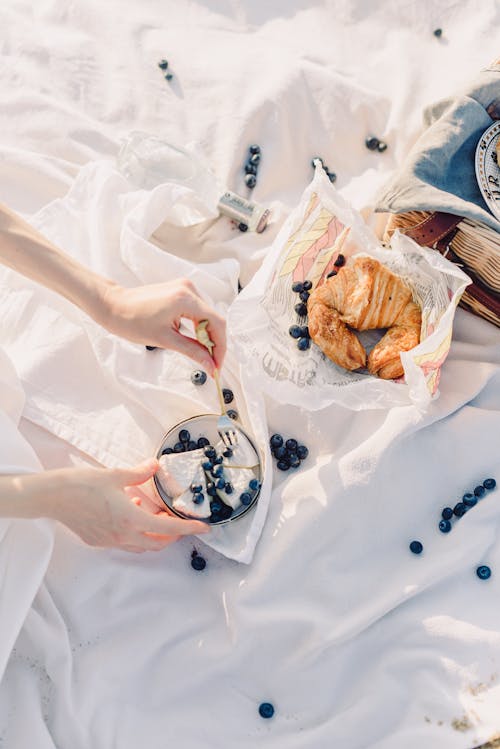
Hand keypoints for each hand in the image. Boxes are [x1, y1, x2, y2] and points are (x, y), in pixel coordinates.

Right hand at [48, 459, 208, 551]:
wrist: (51, 497)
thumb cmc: (82, 484)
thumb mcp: (115, 474)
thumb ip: (140, 473)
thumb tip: (155, 465)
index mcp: (131, 519)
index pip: (168, 529)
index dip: (188, 529)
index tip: (204, 528)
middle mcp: (122, 535)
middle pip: (156, 543)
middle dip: (171, 535)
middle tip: (176, 519)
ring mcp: (109, 541)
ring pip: (140, 545)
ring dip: (152, 534)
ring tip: (152, 512)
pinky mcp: (98, 541)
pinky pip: (124, 542)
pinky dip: (135, 531)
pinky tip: (129, 510)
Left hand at [102, 279, 225, 372]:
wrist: (113, 305)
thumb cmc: (132, 321)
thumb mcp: (165, 340)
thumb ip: (192, 351)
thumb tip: (210, 365)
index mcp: (185, 299)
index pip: (216, 323)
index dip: (220, 346)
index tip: (217, 364)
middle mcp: (189, 289)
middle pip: (214, 319)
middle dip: (215, 342)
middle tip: (212, 364)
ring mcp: (185, 287)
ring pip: (207, 315)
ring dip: (207, 335)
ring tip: (203, 354)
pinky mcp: (180, 290)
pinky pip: (198, 310)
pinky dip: (199, 326)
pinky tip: (195, 340)